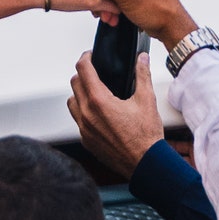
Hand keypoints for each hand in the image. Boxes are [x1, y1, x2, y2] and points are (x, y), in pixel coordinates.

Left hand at [67, 47, 163, 178]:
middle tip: (95, 72)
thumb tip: (142, 59)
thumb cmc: (145, 136)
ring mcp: (84, 129)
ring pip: (72, 102)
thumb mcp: (147, 100)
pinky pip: (77, 121)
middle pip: (74, 84)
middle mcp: (87, 114)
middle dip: (83, 74)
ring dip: (79, 94)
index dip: (86, 58)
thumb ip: (142, 75)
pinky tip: (97, 114)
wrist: (144, 163)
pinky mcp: (86, 141)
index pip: (83, 70)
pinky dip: (83, 112)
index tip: (90, 56)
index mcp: (99, 101)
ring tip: (94, 93)